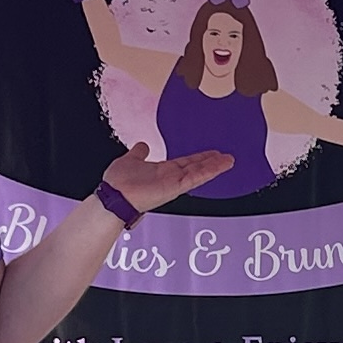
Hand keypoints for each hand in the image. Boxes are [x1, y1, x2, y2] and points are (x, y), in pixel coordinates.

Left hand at [102, 141, 232, 212]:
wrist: (113, 197)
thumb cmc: (118, 183)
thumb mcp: (130, 161)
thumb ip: (138, 154)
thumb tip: (143, 145)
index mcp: (161, 172)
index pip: (185, 163)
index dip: (198, 158)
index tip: (210, 153)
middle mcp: (170, 178)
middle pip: (195, 168)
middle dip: (211, 162)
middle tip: (226, 156)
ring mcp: (174, 184)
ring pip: (199, 173)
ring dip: (214, 166)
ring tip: (229, 160)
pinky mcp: (175, 188)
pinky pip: (195, 178)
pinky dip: (209, 171)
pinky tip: (221, 165)